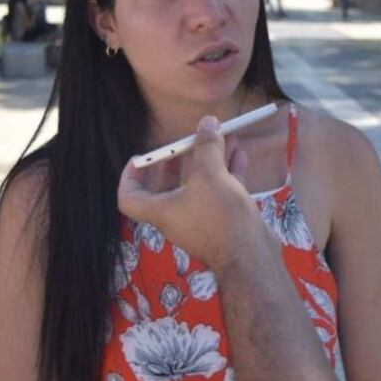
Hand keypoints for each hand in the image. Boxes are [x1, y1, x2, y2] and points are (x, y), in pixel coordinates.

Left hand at [118, 117, 272, 270]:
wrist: (251, 256)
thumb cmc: (220, 216)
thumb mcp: (210, 174)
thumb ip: (207, 146)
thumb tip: (207, 123)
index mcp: (161, 210)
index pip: (129, 197)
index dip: (129, 176)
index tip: (140, 158)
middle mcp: (177, 216)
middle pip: (169, 185)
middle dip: (182, 158)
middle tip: (191, 140)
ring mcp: (202, 220)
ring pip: (201, 184)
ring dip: (211, 159)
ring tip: (225, 137)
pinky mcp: (224, 221)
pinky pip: (222, 191)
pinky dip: (228, 171)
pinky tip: (240, 154)